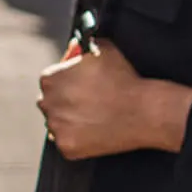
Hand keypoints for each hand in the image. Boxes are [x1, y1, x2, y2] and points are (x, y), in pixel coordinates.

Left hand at [37, 39, 191, 159]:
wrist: (143, 111)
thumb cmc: (124, 79)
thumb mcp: (103, 49)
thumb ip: (82, 46)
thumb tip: (74, 46)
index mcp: (50, 78)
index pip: (50, 80)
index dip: (67, 82)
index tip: (81, 86)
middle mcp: (47, 102)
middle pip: (50, 102)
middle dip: (65, 101)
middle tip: (88, 101)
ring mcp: (56, 127)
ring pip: (57, 123)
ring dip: (69, 120)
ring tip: (94, 115)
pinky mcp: (66, 146)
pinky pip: (65, 142)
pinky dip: (77, 138)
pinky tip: (94, 129)